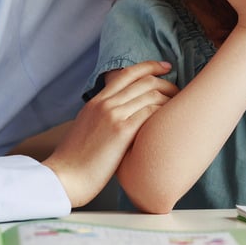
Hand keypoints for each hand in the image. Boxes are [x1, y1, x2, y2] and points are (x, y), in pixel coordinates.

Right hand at [42, 60, 176, 205]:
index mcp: (95, 102)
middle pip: (143, 81)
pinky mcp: (121, 131)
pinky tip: (172, 120)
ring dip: (170, 98)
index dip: (149, 66)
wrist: (65, 178)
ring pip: (150, 94)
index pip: (126, 74)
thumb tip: (119, 119)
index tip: (165, 66)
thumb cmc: (76, 162)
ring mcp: (112, 115)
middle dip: (166, 82)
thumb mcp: (85, 129)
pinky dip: (165, 112)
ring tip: (180, 106)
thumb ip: (101, 118)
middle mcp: (105, 104)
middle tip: (179, 90)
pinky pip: (150, 112)